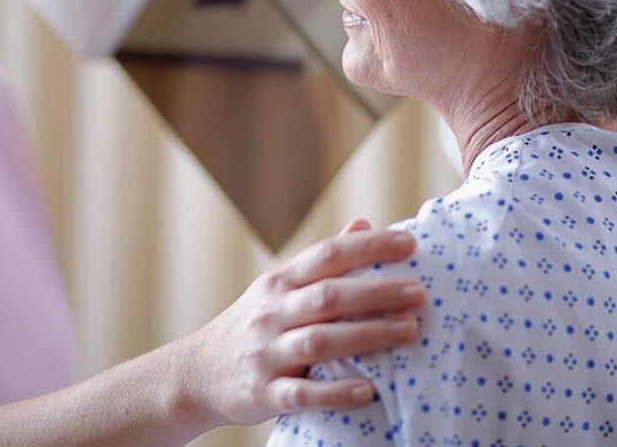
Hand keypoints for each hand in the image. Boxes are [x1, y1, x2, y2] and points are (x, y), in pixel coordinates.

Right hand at [185, 220, 423, 426]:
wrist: (196, 374)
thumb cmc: (254, 326)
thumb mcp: (279, 287)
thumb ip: (322, 261)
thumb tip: (364, 223)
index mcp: (281, 282)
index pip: (327, 255)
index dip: (369, 247)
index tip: (410, 244)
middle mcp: (272, 313)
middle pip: (328, 296)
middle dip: (376, 293)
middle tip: (420, 293)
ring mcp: (266, 354)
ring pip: (318, 341)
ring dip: (366, 336)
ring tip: (408, 331)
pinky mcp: (262, 394)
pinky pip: (301, 394)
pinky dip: (334, 392)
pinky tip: (366, 390)